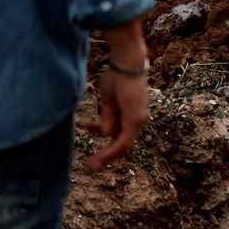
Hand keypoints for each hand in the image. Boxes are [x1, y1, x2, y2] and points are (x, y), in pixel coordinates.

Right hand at [84, 20, 148, 169]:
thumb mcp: (109, 100)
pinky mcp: (135, 118)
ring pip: (123, 145)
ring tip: (90, 164)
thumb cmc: (117, 76)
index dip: (107, 147)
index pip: (120, 137)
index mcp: (131, 116)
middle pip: (122, 145)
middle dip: (106, 157)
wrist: (126, 62)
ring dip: (107, 156)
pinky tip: (102, 155)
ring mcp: (138, 119)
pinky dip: (113, 149)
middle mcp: (138, 120)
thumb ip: (109, 116)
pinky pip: (125, 140)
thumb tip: (106, 134)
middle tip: (90, 166)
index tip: (91, 151)